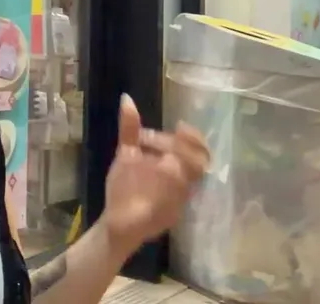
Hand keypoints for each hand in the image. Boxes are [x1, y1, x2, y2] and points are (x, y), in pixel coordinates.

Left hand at [102, 94, 210, 253]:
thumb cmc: (126, 186)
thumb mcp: (126, 153)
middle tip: (148, 139)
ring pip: (189, 172)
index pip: (199, 147)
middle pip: (197, 157)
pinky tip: (150, 168)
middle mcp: (182, 179)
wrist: (120, 221)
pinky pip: (178, 193)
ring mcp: (178, 195)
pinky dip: (167, 180)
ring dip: (170, 157)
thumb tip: (127, 98)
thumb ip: (130, 129)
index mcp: (175, 165)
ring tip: (146, 153)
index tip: (181, 127)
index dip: (195, 136)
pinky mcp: (171, 210)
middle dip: (175, 144)